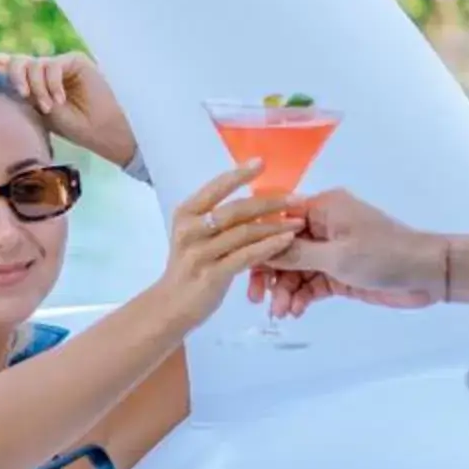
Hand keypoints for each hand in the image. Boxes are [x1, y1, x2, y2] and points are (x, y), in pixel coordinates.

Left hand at [0, 51, 137, 169]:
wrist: (100, 130)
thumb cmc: (71, 127)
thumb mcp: (37, 112)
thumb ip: (19, 95)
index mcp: (31, 81)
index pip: (6, 65)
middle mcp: (43, 70)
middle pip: (16, 61)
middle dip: (14, 77)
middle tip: (22, 96)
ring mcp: (58, 64)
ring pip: (33, 64)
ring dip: (38, 88)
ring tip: (49, 108)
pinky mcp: (74, 60)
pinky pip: (51, 65)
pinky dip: (51, 84)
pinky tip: (59, 101)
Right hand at [158, 165, 299, 330]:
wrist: (170, 306)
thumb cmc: (189, 266)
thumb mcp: (196, 236)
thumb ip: (218, 219)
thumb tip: (256, 200)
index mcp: (186, 213)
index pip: (216, 187)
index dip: (239, 174)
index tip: (262, 162)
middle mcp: (190, 229)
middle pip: (235, 209)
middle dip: (268, 202)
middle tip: (296, 197)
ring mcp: (200, 252)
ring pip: (244, 233)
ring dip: (275, 225)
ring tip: (298, 222)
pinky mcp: (212, 274)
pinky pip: (246, 256)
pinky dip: (269, 247)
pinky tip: (286, 241)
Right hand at [252, 189, 445, 323]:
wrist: (428, 274)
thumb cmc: (385, 255)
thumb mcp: (337, 256)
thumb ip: (297, 254)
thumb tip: (261, 247)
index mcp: (323, 207)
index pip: (277, 218)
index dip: (257, 241)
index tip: (240, 264)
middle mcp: (323, 225)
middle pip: (282, 247)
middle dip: (269, 273)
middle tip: (256, 299)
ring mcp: (331, 250)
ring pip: (295, 270)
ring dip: (285, 290)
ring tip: (282, 312)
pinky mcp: (339, 272)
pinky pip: (310, 283)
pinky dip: (301, 296)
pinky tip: (295, 311)